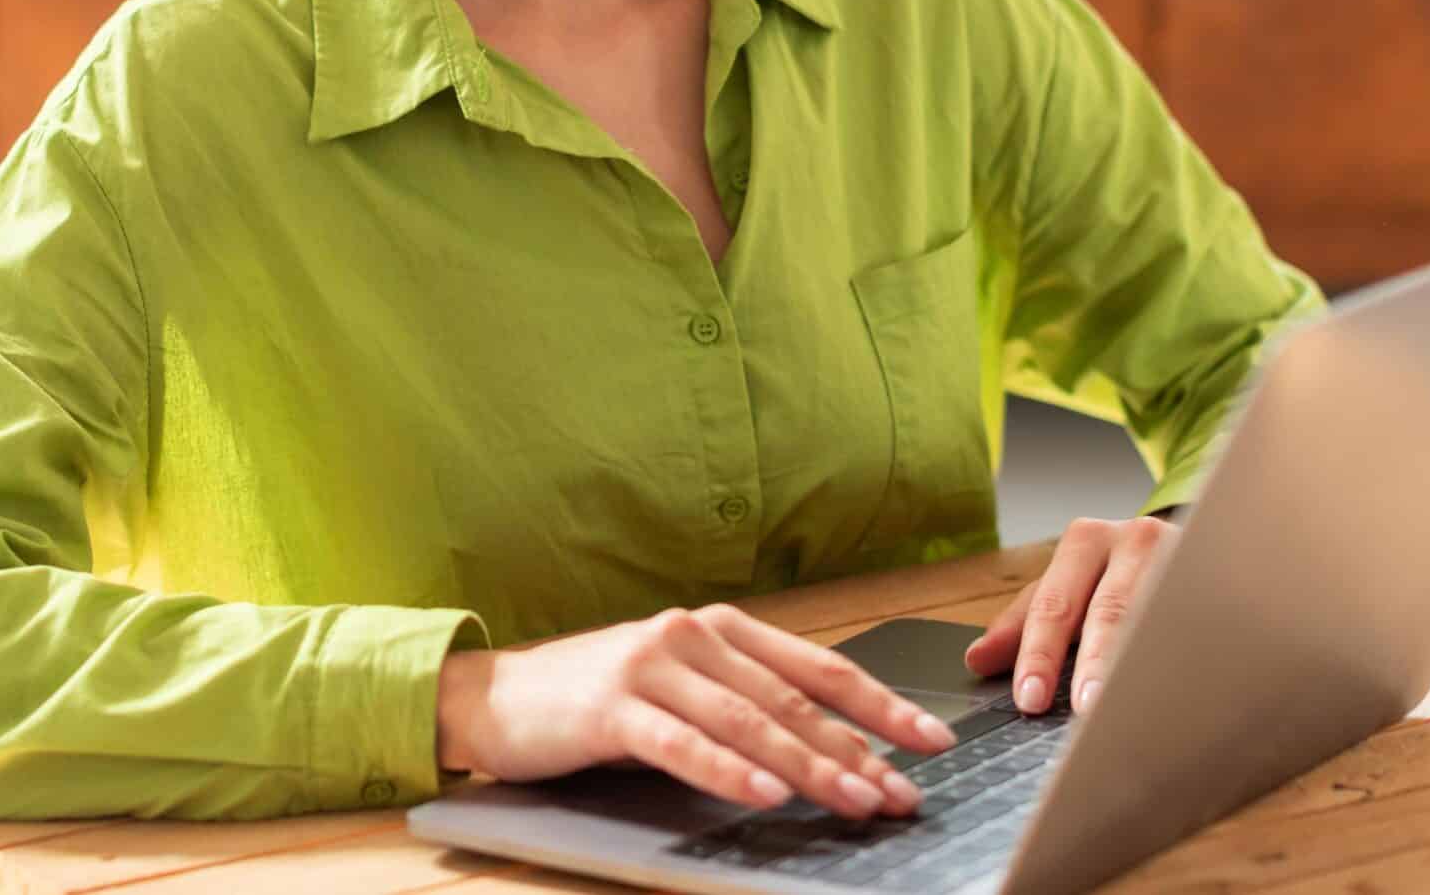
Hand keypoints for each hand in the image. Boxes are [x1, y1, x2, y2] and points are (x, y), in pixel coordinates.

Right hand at [435, 601, 961, 819]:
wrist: (497, 696)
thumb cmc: (599, 701)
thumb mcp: (684, 692)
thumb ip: (747, 707)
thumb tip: (839, 754)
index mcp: (720, 629)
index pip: (817, 668)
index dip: (879, 705)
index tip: (933, 740)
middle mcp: (691, 636)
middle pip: (791, 700)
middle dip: (857, 749)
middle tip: (904, 793)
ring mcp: (651, 667)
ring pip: (749, 721)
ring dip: (809, 765)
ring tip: (857, 799)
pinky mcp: (612, 707)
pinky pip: (682, 744)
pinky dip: (728, 771)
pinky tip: (765, 793)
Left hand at [961, 514, 1180, 716]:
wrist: (1200, 535)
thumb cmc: (1119, 571)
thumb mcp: (1069, 586)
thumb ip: (1024, 621)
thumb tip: (976, 660)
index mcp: (1088, 540)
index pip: (1054, 604)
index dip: (1039, 654)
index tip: (1029, 699)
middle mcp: (1135, 539)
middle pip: (1110, 611)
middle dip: (1094, 664)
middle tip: (1083, 710)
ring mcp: (1185, 557)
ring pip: (1160, 619)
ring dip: (1142, 667)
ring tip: (1128, 709)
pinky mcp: (1222, 581)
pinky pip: (1202, 627)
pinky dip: (1187, 664)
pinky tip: (1178, 698)